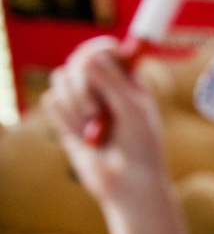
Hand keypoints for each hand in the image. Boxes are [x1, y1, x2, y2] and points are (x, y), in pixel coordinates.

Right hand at [40, 36, 171, 214]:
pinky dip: (65, 118)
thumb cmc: (141, 148)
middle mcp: (104, 86)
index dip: (100, 49)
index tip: (100, 55)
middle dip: (83, 84)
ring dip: (75, 103)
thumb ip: (113, 82)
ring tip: (93, 128)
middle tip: (95, 111)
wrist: (129, 184)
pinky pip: (52, 101)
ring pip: (61, 79)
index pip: (107, 51)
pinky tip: (82, 136)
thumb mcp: (133, 112)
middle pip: (78, 60)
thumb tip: (92, 56)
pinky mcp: (66, 117)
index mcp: (128, 81)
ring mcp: (83, 101)